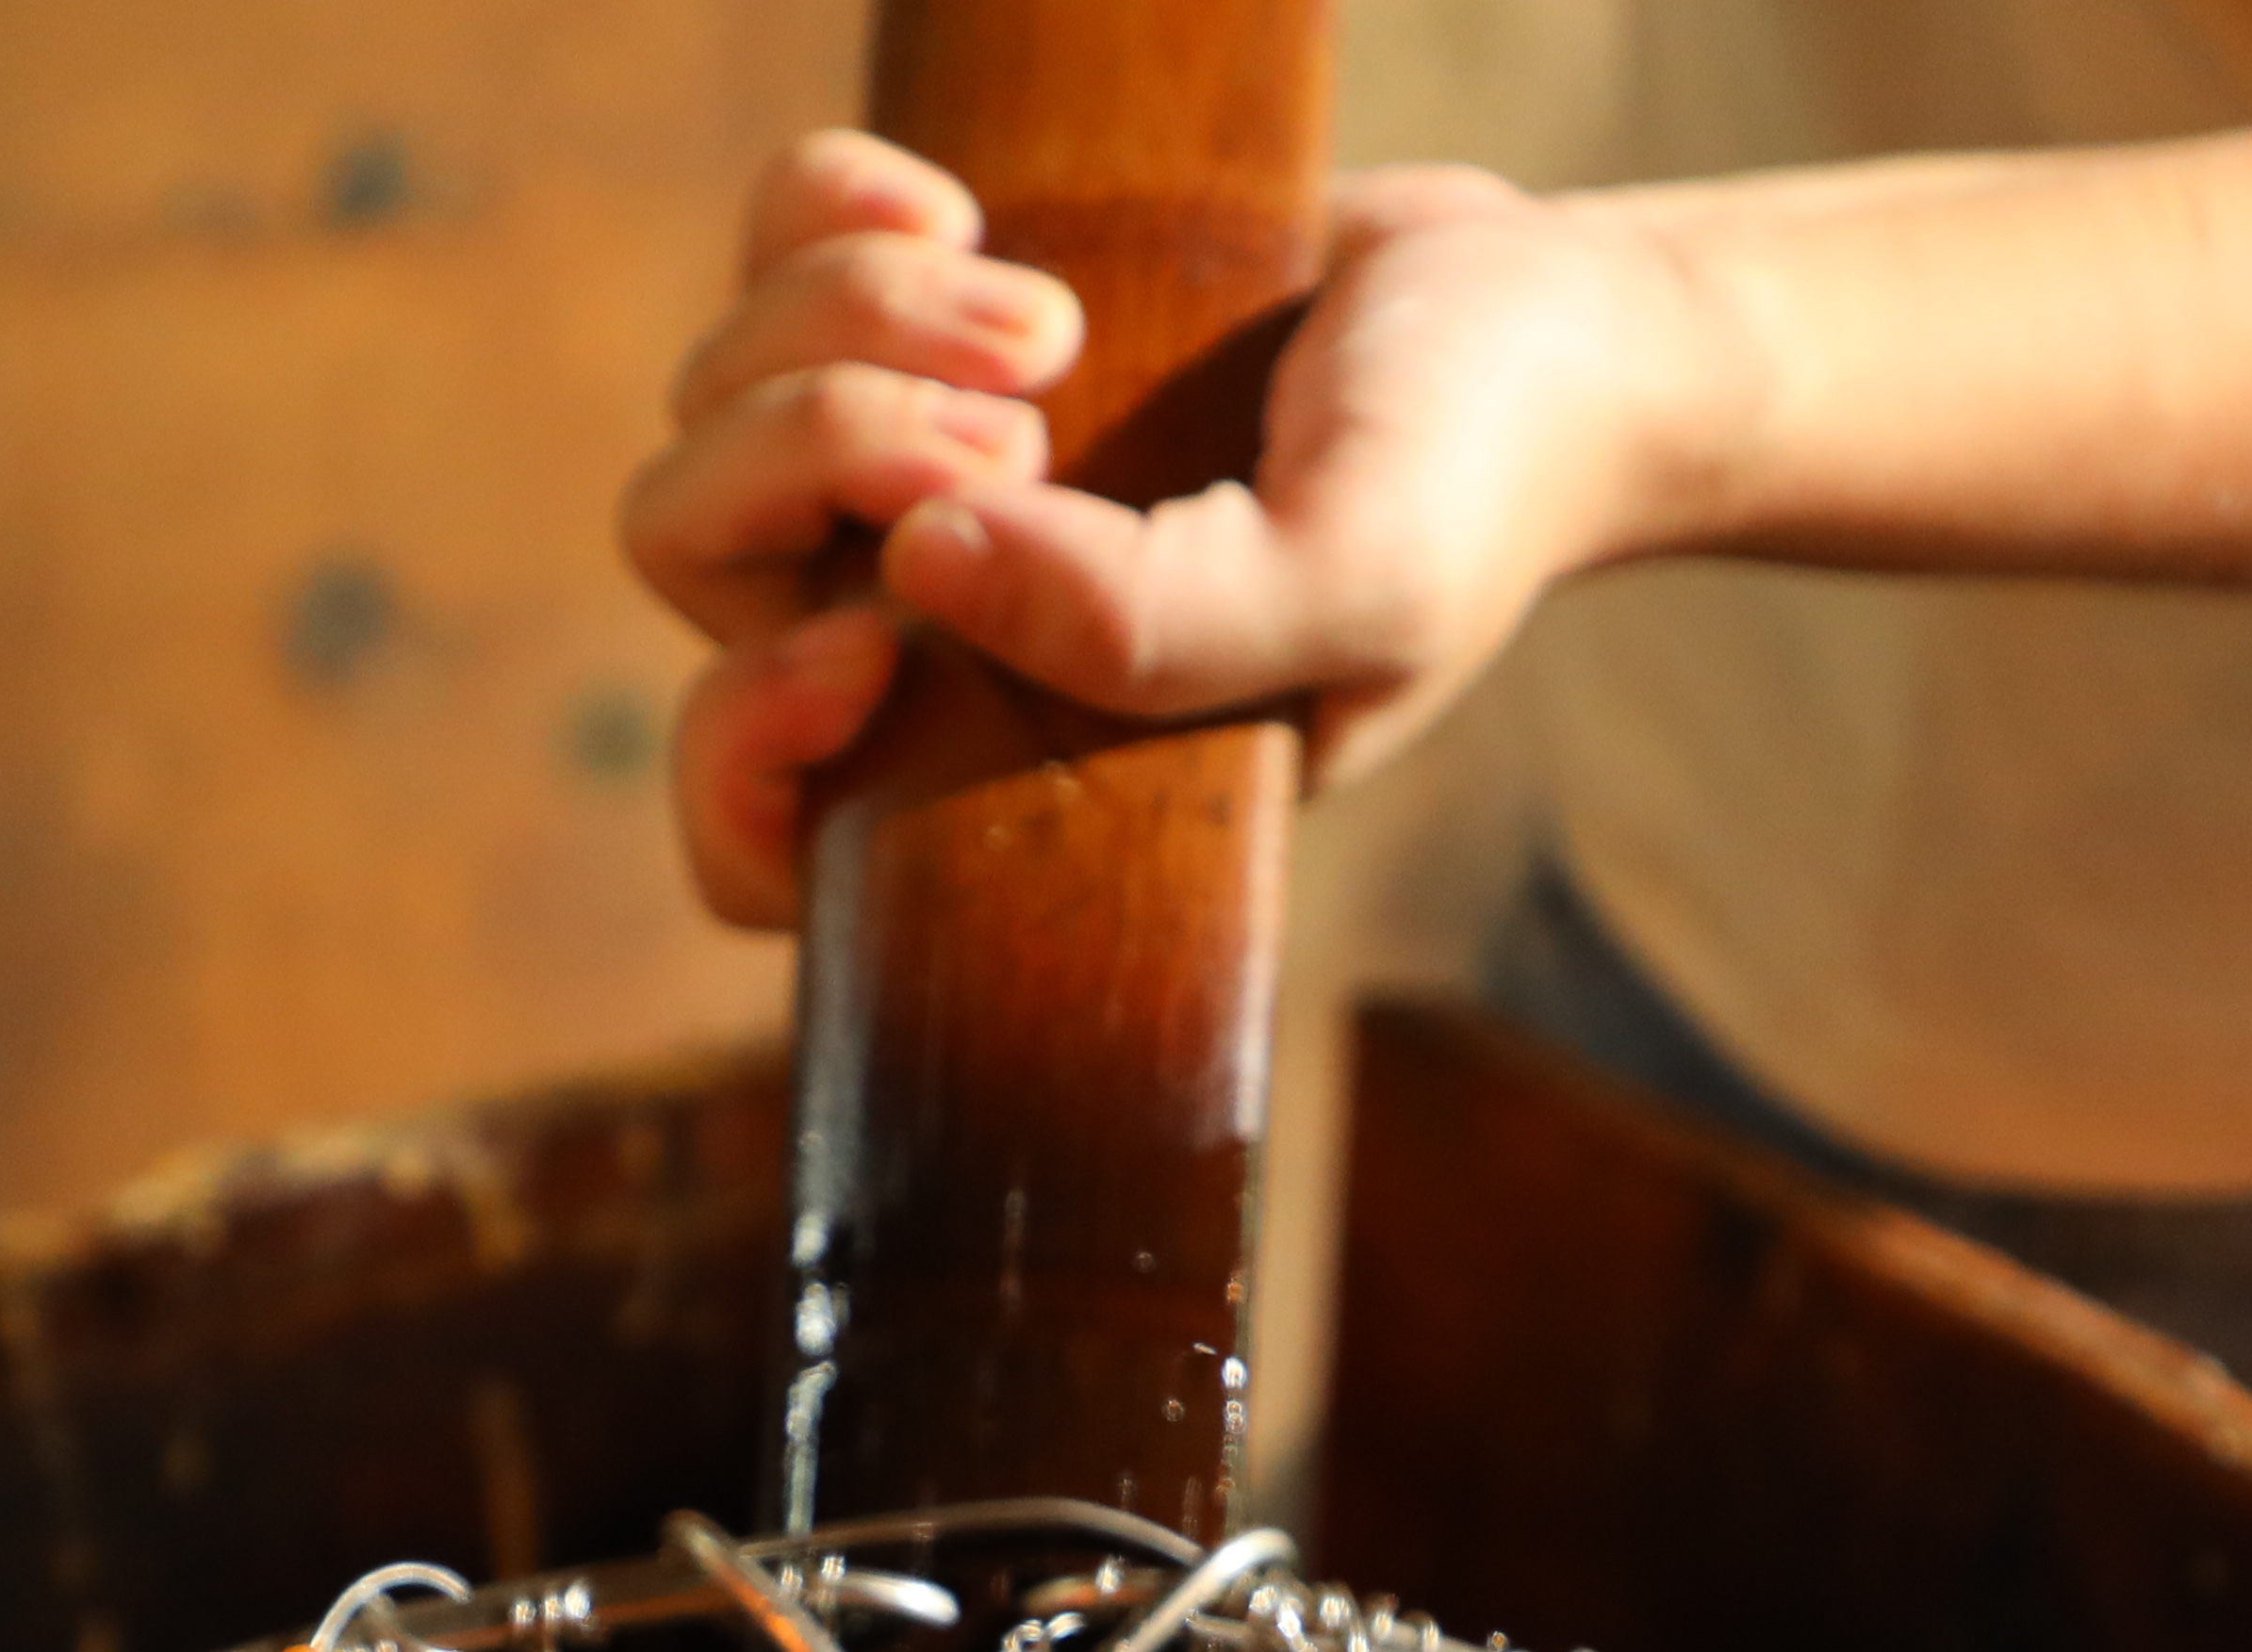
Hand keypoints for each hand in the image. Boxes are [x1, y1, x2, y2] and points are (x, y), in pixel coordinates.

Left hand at [623, 131, 1715, 926]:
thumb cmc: (1473, 486)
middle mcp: (934, 630)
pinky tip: (961, 211)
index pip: (760, 844)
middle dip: (819, 449)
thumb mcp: (1359, 586)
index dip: (742, 748)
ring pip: (721, 395)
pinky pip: (777, 249)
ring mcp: (916, 464)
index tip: (865, 641)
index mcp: (1014, 767)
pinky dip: (833, 208)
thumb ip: (1155, 625)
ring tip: (1052, 318)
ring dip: (849, 317)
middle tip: (1030, 403)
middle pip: (701, 557)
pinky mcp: (929, 311)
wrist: (1550, 316)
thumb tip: (916, 564)